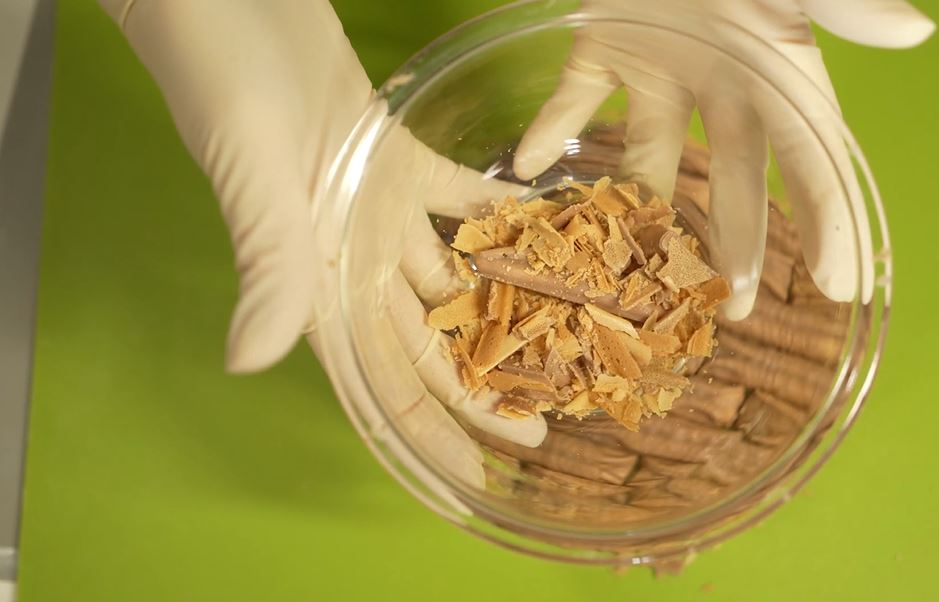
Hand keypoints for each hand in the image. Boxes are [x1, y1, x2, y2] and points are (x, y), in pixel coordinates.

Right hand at [99, 0, 547, 488]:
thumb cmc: (226, 79)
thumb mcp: (252, 175)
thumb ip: (266, 266)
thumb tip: (250, 362)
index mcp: (315, 278)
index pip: (376, 380)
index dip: (424, 433)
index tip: (475, 473)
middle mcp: (350, 254)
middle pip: (426, 343)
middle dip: (481, 387)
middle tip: (546, 421)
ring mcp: (377, 206)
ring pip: (450, 277)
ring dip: (500, 310)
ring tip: (559, 341)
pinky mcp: (396, 154)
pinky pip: (460, 197)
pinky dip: (498, 215)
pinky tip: (546, 228)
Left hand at [515, 0, 933, 318]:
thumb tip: (916, 31)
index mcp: (774, 61)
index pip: (811, 151)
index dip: (826, 216)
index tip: (837, 284)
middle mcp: (721, 76)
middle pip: (734, 175)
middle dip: (736, 242)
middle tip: (732, 310)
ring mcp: (660, 65)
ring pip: (654, 155)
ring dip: (643, 210)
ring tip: (635, 276)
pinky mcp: (601, 45)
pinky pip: (576, 99)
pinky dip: (551, 129)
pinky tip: (527, 164)